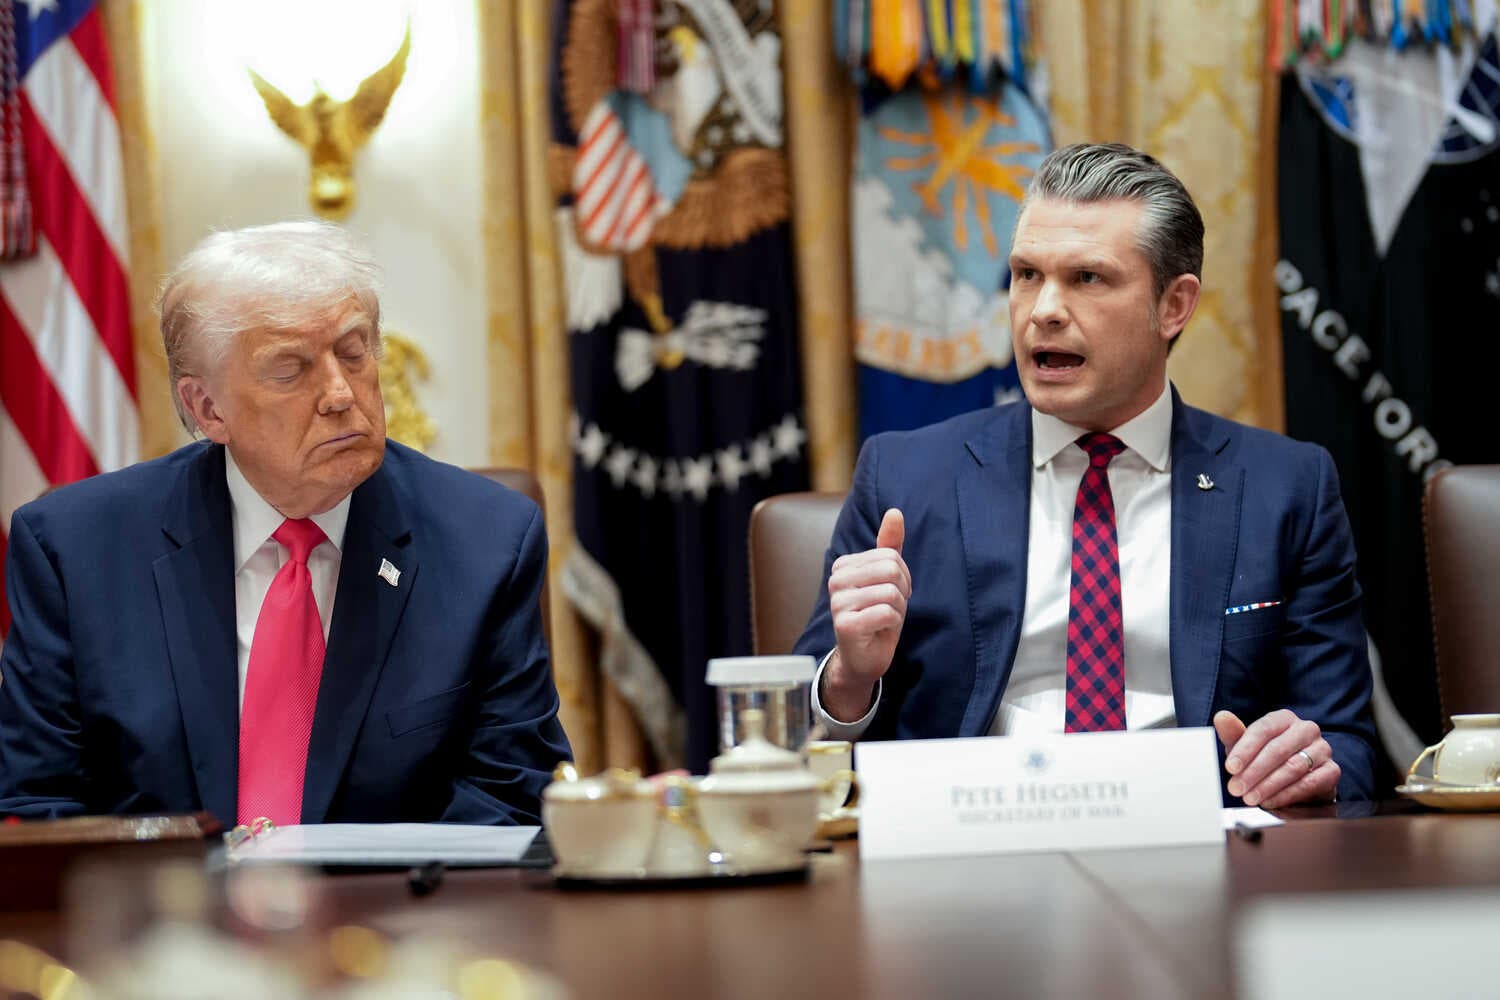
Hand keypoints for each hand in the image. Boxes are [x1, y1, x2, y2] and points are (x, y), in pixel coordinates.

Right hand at [823, 509, 910, 721]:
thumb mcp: (886, 578)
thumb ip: (889, 545)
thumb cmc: (876, 615)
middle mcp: (836, 580)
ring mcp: (838, 603)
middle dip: (902, 593)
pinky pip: (886, 613)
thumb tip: (895, 512)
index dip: (903, 577)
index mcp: (844, 565)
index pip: (891, 556)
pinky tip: (879, 631)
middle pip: (892, 570)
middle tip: (890, 609)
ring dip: (898, 611)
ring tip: (884, 620)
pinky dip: (892, 624)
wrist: (863, 657)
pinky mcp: (845, 625)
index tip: (892, 594)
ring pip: (891, 593)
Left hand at [1214, 709, 1339, 807]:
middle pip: (1278, 749)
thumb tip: (1221, 717)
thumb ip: (1233, 733)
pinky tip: (1270, 801)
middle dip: (1254, 772)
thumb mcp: (1247, 746)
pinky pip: (1309, 783)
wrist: (1296, 779)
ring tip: (1250, 798)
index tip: (1230, 767)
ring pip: (1293, 767)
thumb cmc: (1267, 757)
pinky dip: (1286, 794)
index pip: (1263, 730)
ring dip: (1268, 785)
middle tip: (1237, 788)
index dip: (1245, 749)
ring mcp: (1322, 749)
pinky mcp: (1332, 770)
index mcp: (1284, 718)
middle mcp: (1306, 729)